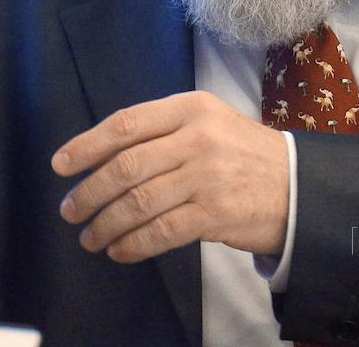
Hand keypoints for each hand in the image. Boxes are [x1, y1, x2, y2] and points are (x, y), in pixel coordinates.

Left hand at [53, 91, 289, 262]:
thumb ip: (162, 130)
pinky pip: (162, 232)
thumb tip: (102, 155)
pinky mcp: (216, 213)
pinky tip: (120, 250)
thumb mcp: (207, 122)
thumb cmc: (242, 153)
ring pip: (139, 202)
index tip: (61, 165)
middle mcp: (197, 138)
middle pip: (126, 166)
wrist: (297, 184)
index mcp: (190, 108)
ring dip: (106, 224)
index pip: (126, 124)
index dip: (87, 145)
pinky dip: (134, 244)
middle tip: (70, 210)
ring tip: (90, 237)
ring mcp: (207, 176)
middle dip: (89, 192)